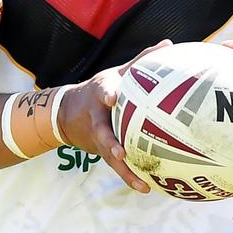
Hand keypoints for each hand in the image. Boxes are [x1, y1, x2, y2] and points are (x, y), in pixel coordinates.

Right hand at [57, 41, 171, 193]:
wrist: (64, 114)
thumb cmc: (99, 90)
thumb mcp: (116, 74)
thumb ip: (140, 62)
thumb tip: (168, 44)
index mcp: (100, 93)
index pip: (102, 91)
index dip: (106, 93)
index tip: (112, 97)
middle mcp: (96, 116)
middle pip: (101, 130)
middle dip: (109, 141)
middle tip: (121, 151)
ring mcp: (97, 136)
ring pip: (108, 154)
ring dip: (122, 169)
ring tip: (140, 181)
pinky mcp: (100, 151)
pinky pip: (115, 166)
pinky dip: (129, 177)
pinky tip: (146, 188)